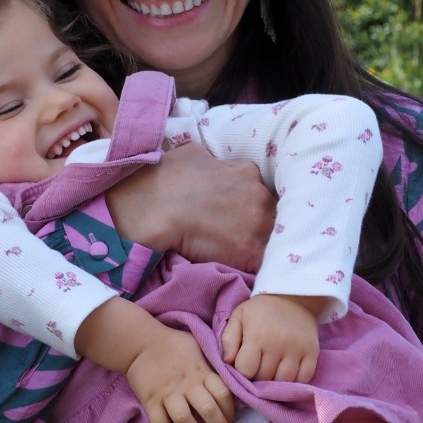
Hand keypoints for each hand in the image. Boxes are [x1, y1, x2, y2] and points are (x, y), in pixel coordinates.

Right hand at [106, 144, 276, 271]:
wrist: (151, 209)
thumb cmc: (164, 181)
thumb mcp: (192, 154)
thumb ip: (213, 162)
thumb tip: (210, 164)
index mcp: (247, 172)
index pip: (260, 193)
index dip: (250, 207)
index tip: (238, 216)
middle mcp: (259, 195)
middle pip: (270, 215)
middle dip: (257, 225)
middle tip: (236, 236)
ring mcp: (258, 224)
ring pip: (269, 239)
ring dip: (256, 245)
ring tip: (235, 254)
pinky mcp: (251, 252)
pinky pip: (261, 263)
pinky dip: (251, 267)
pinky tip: (237, 267)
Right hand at [126, 324, 233, 422]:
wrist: (141, 342)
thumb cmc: (174, 343)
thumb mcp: (199, 345)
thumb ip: (212, 361)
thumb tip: (230, 373)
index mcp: (201, 371)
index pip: (223, 394)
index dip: (231, 409)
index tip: (230, 416)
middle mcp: (187, 384)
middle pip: (208, 410)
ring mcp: (167, 394)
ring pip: (185, 420)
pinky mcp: (150, 401)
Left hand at [221, 294, 320, 382]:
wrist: (293, 296)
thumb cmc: (261, 309)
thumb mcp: (239, 316)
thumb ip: (228, 339)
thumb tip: (226, 362)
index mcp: (257, 335)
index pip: (246, 369)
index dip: (242, 372)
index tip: (243, 366)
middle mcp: (278, 344)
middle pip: (264, 377)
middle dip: (257, 377)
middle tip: (256, 369)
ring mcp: (297, 349)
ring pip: (284, 381)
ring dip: (275, 382)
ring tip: (270, 373)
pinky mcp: (312, 352)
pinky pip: (304, 378)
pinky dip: (294, 382)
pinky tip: (286, 373)